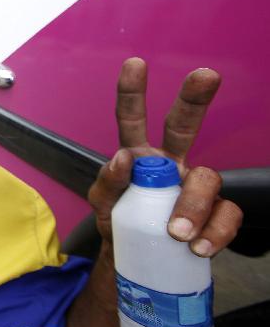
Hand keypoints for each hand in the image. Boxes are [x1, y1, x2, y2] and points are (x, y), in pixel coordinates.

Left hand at [88, 58, 241, 256]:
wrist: (135, 262)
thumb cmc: (118, 223)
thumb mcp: (101, 204)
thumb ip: (107, 181)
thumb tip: (125, 158)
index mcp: (140, 155)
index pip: (133, 119)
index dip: (132, 92)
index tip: (135, 63)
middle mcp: (170, 164)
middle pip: (184, 126)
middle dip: (194, 99)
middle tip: (206, 74)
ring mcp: (195, 188)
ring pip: (208, 178)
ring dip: (192, 205)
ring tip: (177, 232)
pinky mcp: (215, 215)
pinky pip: (226, 215)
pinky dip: (214, 232)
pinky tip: (197, 246)